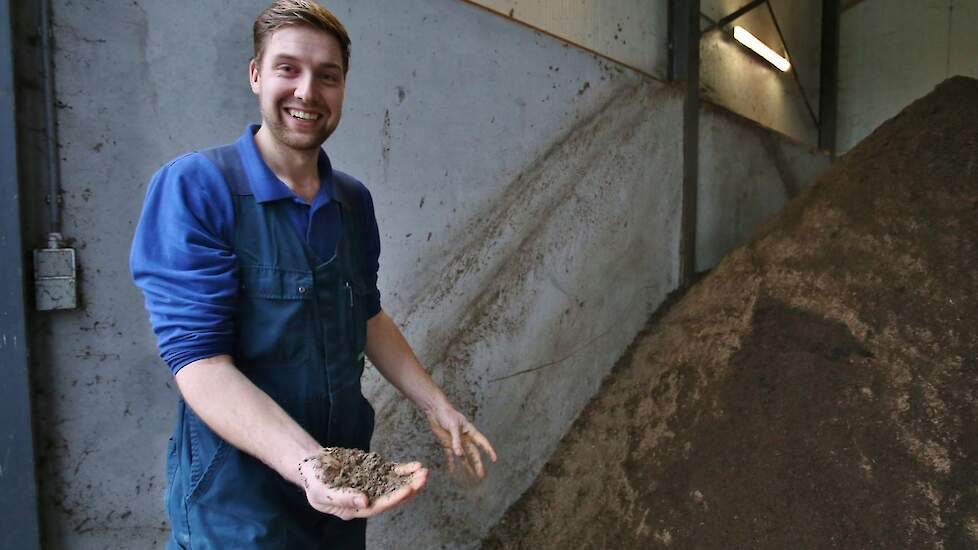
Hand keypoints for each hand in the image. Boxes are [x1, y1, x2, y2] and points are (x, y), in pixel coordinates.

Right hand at [302, 460, 427, 519]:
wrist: (313, 464)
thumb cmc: (315, 481)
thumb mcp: (323, 491)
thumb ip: (344, 497)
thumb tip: (365, 501)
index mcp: (355, 509)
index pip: (378, 507)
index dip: (394, 499)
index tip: (408, 489)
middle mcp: (366, 499)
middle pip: (391, 496)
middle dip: (409, 488)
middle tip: (423, 480)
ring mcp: (371, 485)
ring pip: (395, 484)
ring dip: (410, 479)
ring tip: (425, 472)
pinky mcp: (373, 472)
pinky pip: (391, 473)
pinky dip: (403, 470)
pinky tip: (415, 465)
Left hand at [426, 406, 497, 479]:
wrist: (434, 410)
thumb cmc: (446, 414)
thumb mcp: (453, 426)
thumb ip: (456, 440)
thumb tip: (459, 454)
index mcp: (470, 431)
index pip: (482, 442)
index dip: (489, 451)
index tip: (494, 460)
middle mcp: (465, 438)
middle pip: (473, 453)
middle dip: (478, 464)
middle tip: (482, 475)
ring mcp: (456, 442)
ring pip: (464, 457)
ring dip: (467, 466)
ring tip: (472, 477)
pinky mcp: (447, 444)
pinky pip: (450, 456)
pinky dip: (451, 463)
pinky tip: (453, 472)